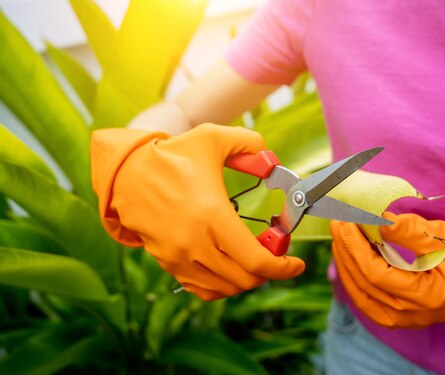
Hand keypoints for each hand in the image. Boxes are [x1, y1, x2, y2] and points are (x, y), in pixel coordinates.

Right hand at [91, 124, 304, 299]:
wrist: (125, 173)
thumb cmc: (171, 155)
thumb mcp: (213, 137)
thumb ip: (250, 143)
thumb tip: (272, 160)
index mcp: (212, 216)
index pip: (256, 261)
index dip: (283, 268)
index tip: (297, 264)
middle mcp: (195, 243)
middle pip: (245, 280)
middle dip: (269, 271)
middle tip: (275, 254)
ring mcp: (179, 257)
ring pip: (224, 288)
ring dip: (246, 279)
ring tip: (253, 259)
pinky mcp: (167, 262)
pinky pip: (201, 289)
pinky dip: (221, 286)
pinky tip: (229, 268)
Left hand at [331, 212, 444, 329]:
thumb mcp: (441, 238)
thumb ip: (408, 230)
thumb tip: (375, 218)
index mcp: (426, 297)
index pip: (376, 273)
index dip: (356, 246)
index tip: (345, 221)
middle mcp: (410, 315)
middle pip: (362, 282)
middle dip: (346, 249)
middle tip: (337, 221)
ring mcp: (400, 320)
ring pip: (358, 291)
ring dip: (345, 260)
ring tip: (340, 233)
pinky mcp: (392, 316)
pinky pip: (363, 296)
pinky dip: (352, 273)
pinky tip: (348, 253)